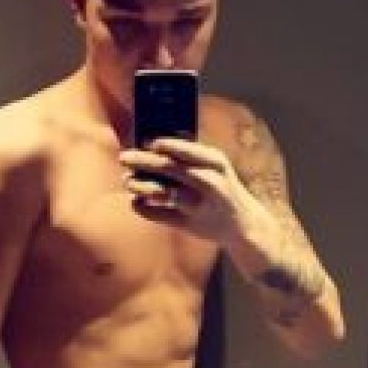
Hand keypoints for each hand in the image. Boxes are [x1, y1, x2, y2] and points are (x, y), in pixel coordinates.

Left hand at [119, 137, 264, 245]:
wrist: (243, 225)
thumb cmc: (222, 189)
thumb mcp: (216, 167)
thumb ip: (191, 157)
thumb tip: (152, 147)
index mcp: (216, 162)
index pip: (186, 149)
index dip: (164, 145)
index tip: (146, 142)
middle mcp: (210, 182)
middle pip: (170, 168)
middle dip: (143, 161)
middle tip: (124, 157)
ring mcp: (199, 205)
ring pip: (164, 192)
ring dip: (141, 185)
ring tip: (127, 181)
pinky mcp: (190, 225)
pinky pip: (161, 216)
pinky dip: (145, 209)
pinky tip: (136, 203)